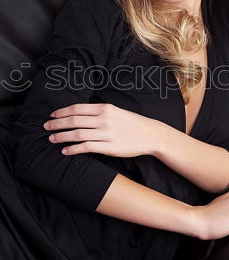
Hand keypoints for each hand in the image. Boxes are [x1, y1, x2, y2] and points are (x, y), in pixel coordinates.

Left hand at [43, 102, 160, 157]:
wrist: (150, 135)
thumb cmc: (132, 123)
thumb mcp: (116, 111)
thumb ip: (99, 112)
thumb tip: (79, 114)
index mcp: (105, 108)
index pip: (77, 109)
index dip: (62, 112)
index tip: (52, 115)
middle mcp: (104, 119)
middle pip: (74, 120)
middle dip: (57, 124)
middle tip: (46, 127)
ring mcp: (106, 134)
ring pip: (77, 134)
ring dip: (61, 136)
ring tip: (52, 139)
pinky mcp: (108, 148)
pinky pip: (86, 147)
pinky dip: (73, 149)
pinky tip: (65, 151)